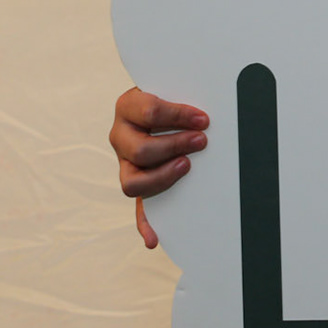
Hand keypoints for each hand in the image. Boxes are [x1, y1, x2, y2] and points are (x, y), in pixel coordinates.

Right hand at [110, 87, 209, 248]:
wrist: (159, 105)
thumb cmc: (172, 96)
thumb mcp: (171, 89)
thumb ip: (180, 98)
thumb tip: (206, 110)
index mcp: (128, 107)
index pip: (149, 111)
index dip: (178, 116)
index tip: (204, 120)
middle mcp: (121, 135)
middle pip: (141, 149)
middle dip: (175, 146)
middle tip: (201, 142)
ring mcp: (125, 162)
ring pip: (133, 181)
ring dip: (162, 178)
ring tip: (187, 167)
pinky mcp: (135, 183)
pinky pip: (136, 208)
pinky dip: (145, 225)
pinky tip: (153, 239)